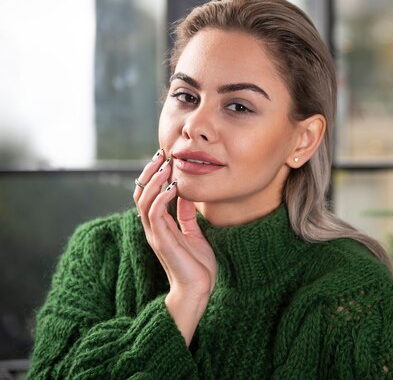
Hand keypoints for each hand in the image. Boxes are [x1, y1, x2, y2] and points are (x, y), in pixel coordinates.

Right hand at [133, 150, 216, 345]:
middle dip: (149, 173)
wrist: (199, 289)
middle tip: (161, 155)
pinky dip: (161, 199)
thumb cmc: (198, 264)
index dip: (153, 176)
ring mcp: (155, 235)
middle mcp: (153, 229)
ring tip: (165, 166)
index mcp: (160, 226)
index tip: (164, 158)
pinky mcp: (162, 242)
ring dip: (154, 182)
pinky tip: (172, 188)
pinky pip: (154, 215)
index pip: (148, 195)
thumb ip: (187, 215)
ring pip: (143, 202)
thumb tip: (187, 194)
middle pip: (140, 194)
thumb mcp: (194, 232)